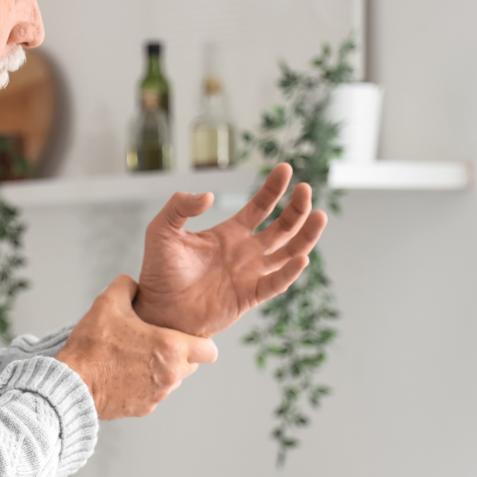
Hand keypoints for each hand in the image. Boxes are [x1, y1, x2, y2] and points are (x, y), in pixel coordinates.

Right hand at [56, 275, 218, 418]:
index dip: (200, 341)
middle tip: (154, 342)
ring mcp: (158, 395)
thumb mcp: (107, 303)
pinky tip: (123, 372)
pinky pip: (154, 393)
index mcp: (170, 347)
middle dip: (179, 354)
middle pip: (191, 365)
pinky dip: (145, 384)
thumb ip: (126, 286)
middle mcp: (171, 374)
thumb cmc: (92, 346)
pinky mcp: (144, 409)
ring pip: (173, 380)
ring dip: (161, 369)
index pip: (210, 350)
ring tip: (134, 356)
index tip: (183, 334)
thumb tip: (133, 284)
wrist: (72, 385)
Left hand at [134, 163, 327, 337]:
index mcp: (229, 233)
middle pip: (282, 227)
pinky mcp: (249, 296)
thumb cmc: (159, 271)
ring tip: (319, 215)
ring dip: (306, 236)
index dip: (274, 189)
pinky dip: (289, 272)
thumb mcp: (162, 230)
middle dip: (296, 208)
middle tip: (306, 189)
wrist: (157, 308)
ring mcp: (250, 274)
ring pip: (289, 252)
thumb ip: (179, 207)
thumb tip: (210, 196)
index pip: (260, 207)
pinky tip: (300, 258)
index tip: (286, 168)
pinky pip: (276, 283)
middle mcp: (246, 251)